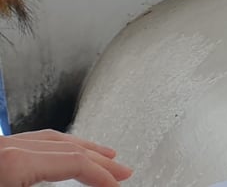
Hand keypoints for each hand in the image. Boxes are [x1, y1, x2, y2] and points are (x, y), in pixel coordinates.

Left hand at [0, 129, 132, 186]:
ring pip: (50, 139)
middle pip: (67, 147)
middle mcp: (6, 147)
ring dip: (82, 148)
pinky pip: (31, 141)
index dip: (102, 175)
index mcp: (15, 162)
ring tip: (104, 155)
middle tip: (122, 171)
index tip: (116, 185)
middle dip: (99, 161)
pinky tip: (64, 152)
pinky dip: (56, 146)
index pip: (75, 161)